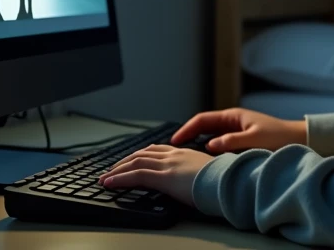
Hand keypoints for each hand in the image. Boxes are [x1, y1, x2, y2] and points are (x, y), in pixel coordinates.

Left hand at [97, 145, 213, 207]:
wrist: (229, 181)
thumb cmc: (224, 180)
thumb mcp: (209, 172)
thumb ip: (198, 172)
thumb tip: (197, 180)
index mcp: (185, 153)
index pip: (157, 150)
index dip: (141, 155)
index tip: (131, 160)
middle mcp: (174, 155)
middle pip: (142, 154)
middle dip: (124, 161)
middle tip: (112, 169)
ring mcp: (168, 165)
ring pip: (135, 163)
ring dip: (117, 170)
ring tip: (105, 178)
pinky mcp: (163, 177)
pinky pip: (135, 176)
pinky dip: (119, 179)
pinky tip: (109, 183)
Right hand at [170, 108, 306, 153]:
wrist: (299, 140)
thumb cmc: (280, 137)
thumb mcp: (255, 139)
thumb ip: (231, 142)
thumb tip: (209, 145)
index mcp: (233, 116)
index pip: (201, 120)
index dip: (186, 129)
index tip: (174, 141)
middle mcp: (232, 122)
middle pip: (202, 128)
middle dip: (187, 138)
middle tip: (174, 152)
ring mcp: (235, 132)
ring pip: (209, 138)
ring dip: (198, 146)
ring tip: (185, 159)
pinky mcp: (240, 142)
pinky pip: (219, 146)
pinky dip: (209, 153)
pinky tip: (205, 164)